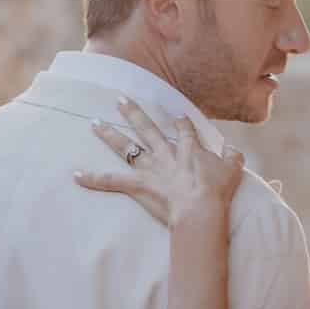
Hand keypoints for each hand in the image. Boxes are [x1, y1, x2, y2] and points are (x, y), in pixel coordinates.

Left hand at [75, 97, 243, 226]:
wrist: (200, 209)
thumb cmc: (217, 191)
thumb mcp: (233, 171)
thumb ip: (233, 157)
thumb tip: (233, 150)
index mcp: (189, 149)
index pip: (184, 129)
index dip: (181, 122)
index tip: (177, 114)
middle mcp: (166, 153)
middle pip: (146, 128)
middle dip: (132, 112)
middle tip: (119, 99)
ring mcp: (150, 169)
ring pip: (126, 147)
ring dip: (109, 135)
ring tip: (94, 123)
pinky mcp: (138, 186)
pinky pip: (111, 182)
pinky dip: (93, 180)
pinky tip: (76, 175)